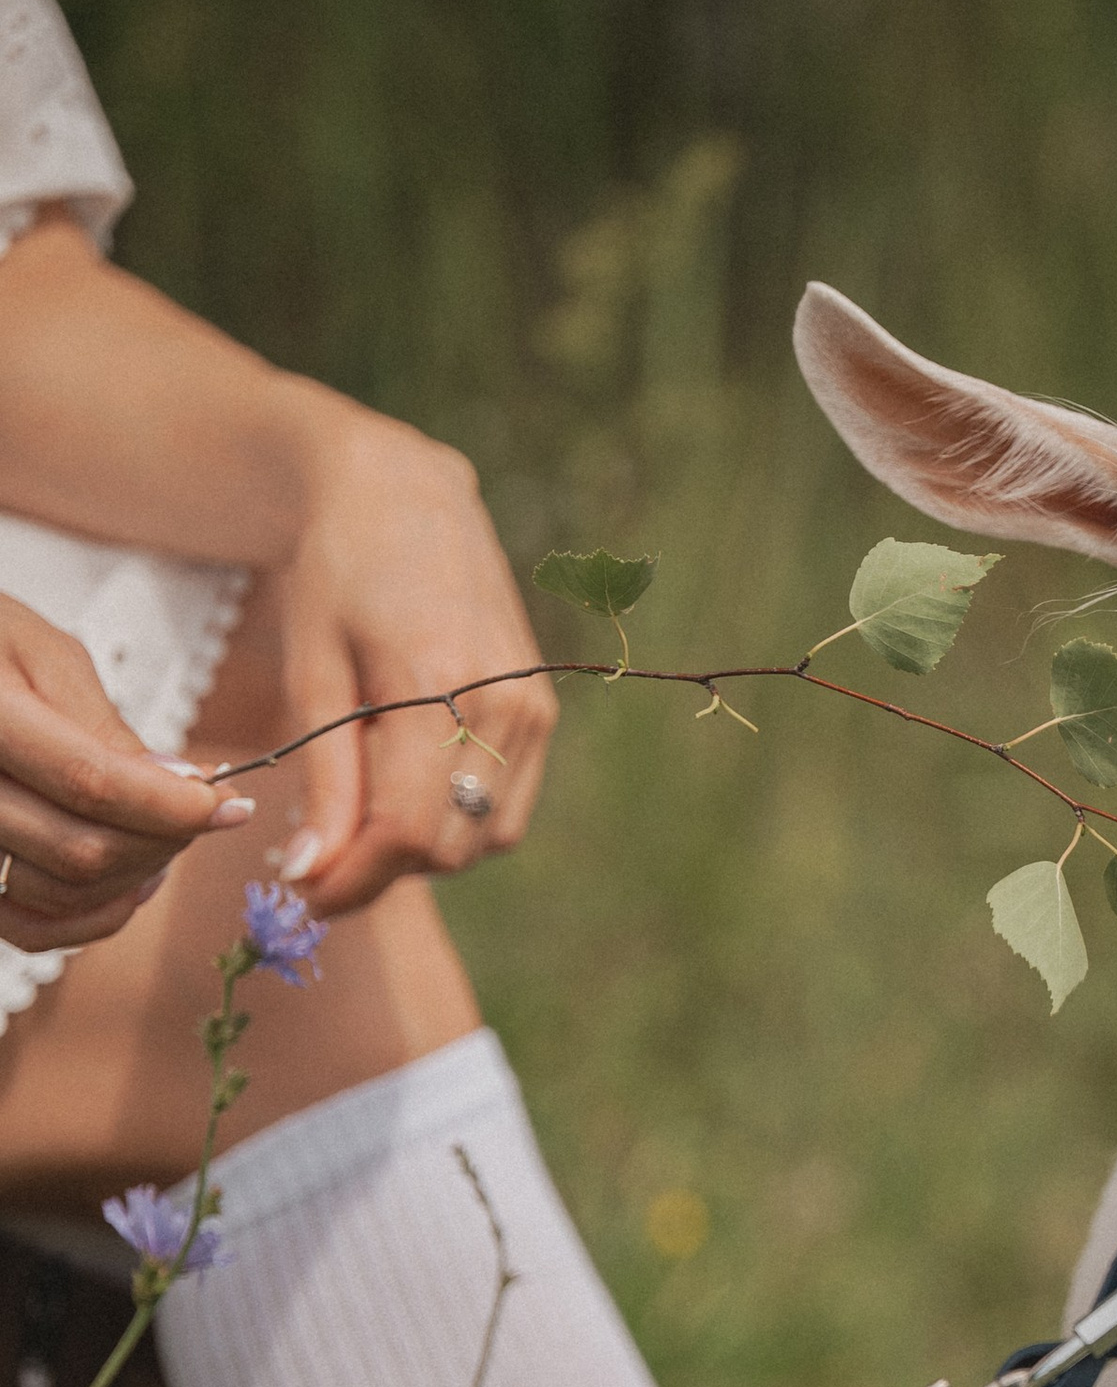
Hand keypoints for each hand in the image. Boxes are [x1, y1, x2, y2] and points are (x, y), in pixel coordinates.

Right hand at [0, 588, 247, 949]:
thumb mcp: (39, 652)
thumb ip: (102, 725)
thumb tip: (178, 787)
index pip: (91, 783)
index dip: (173, 805)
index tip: (231, 804)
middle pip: (83, 849)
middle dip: (163, 841)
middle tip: (200, 813)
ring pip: (64, 893)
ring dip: (134, 877)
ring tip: (165, 838)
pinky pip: (28, 929)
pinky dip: (89, 918)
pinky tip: (128, 881)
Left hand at [263, 413, 555, 916]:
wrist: (409, 495)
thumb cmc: (340, 571)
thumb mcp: (313, 669)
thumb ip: (325, 777)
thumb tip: (309, 873)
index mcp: (440, 683)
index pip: (404, 831)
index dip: (350, 881)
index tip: (302, 891)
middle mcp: (505, 705)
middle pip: (445, 848)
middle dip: (378, 871)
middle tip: (317, 853)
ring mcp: (535, 713)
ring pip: (481, 841)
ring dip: (419, 851)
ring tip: (363, 807)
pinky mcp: (544, 716)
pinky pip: (505, 813)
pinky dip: (455, 822)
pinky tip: (408, 782)